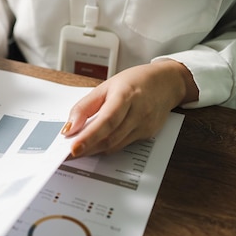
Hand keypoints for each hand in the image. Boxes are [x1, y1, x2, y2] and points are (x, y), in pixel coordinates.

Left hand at [61, 60, 197, 156]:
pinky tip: (97, 144)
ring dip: (95, 150)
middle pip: (110, 137)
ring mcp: (145, 125)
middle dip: (88, 148)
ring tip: (80, 150)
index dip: (89, 136)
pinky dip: (107, 146)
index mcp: (126, 95)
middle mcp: (139, 112)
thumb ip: (85, 107)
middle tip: (69, 154)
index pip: (107, 120)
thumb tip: (69, 128)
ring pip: (115, 145)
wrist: (166, 83)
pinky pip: (122, 145)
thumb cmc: (134, 81)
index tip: (74, 148)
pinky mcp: (148, 134)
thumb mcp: (105, 86)